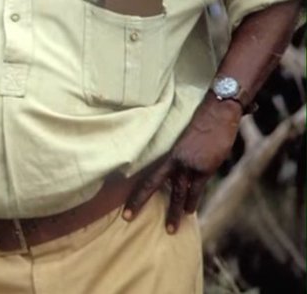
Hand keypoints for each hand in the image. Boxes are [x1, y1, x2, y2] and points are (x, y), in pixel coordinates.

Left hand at [123, 97, 241, 232]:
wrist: (217, 113)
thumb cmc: (200, 123)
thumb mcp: (182, 139)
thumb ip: (176, 155)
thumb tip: (173, 168)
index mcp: (166, 153)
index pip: (146, 174)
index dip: (135, 189)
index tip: (124, 201)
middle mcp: (174, 160)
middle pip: (153, 185)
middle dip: (141, 202)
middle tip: (128, 218)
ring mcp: (190, 165)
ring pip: (177, 193)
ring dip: (175, 212)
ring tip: (171, 229)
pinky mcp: (205, 168)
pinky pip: (196, 189)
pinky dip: (192, 201)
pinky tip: (190, 212)